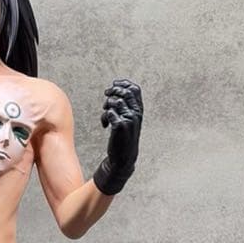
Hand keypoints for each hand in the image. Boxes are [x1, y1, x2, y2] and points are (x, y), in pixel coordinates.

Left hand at [92, 79, 142, 194]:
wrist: (123, 159)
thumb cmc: (123, 139)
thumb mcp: (127, 121)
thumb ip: (125, 107)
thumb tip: (115, 90)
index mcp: (139, 111)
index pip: (135, 89)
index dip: (124, 84)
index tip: (114, 84)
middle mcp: (136, 114)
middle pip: (124, 92)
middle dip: (113, 91)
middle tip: (106, 95)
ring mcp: (129, 120)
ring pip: (114, 102)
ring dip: (106, 106)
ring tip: (105, 114)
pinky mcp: (119, 127)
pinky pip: (109, 113)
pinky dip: (104, 117)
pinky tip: (104, 125)